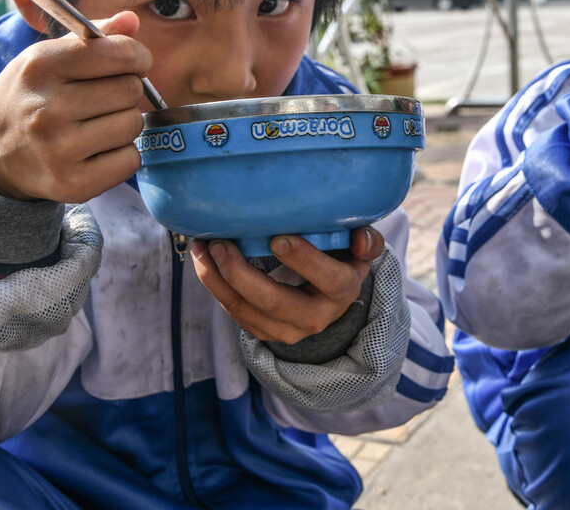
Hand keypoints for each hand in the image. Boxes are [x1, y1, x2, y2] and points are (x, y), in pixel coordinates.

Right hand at [0, 12, 150, 201]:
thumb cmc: (25, 100)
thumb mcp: (44, 59)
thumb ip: (91, 38)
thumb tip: (132, 21)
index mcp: (41, 67)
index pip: (119, 53)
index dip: (136, 56)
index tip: (131, 63)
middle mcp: (47, 108)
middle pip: (131, 90)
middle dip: (125, 91)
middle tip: (102, 99)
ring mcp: (59, 150)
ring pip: (133, 124)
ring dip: (123, 123)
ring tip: (95, 125)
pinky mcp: (73, 184)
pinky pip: (130, 160)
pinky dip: (121, 155)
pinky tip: (95, 150)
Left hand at [190, 227, 383, 342]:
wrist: (328, 299)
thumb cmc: (341, 261)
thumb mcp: (359, 252)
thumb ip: (367, 242)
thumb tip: (361, 238)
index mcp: (342, 290)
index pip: (327, 278)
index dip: (302, 260)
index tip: (277, 238)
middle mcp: (314, 316)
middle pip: (274, 301)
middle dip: (242, 273)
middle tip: (221, 244)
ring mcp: (285, 329)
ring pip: (245, 310)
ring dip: (217, 279)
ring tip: (202, 248)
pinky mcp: (263, 331)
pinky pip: (233, 312)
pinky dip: (214, 285)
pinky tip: (203, 260)